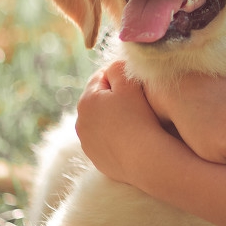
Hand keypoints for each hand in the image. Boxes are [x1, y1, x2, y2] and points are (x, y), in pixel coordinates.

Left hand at [74, 61, 165, 186]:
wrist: (145, 158)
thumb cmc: (139, 117)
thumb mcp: (130, 84)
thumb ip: (118, 68)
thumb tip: (113, 66)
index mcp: (86, 100)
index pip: (101, 77)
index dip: (120, 75)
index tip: (136, 81)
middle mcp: (80, 121)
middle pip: (98, 100)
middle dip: (114, 97)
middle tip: (137, 99)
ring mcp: (87, 142)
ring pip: (100, 121)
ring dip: (112, 118)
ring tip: (134, 120)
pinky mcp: (96, 158)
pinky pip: (104, 141)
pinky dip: (114, 137)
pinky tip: (130, 138)